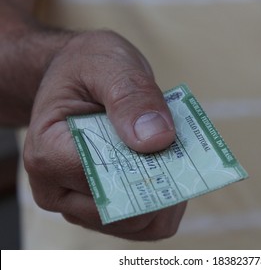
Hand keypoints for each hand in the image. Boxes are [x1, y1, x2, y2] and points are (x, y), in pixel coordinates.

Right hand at [23, 30, 186, 240]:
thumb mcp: (109, 64)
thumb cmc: (87, 68)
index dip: (147, 169)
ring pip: (139, 226)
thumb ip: (131, 96)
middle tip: (180, 147)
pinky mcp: (103, 206)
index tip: (175, 143)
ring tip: (173, 155)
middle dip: (162, 184)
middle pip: (125, 215)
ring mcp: (81, 204)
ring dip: (168, 195)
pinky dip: (165, 202)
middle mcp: (58, 190)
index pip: (105, 184)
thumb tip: (156, 139)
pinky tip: (168, 168)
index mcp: (48, 154)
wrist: (79, 78)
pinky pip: (143, 223)